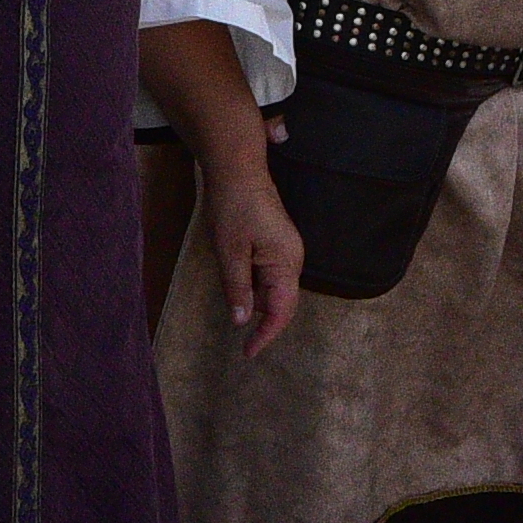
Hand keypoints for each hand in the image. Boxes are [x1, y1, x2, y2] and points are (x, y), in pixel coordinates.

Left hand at [196, 149, 306, 357]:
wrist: (237, 169)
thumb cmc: (233, 207)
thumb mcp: (230, 252)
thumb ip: (237, 289)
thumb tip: (241, 321)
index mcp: (286, 263)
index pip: (282, 311)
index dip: (266, 335)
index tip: (248, 352)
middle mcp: (293, 259)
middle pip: (280, 302)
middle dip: (261, 319)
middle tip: (241, 334)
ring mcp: (287, 250)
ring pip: (273, 289)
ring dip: (255, 299)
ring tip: (234, 298)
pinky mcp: (278, 243)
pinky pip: (269, 274)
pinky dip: (254, 284)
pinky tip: (238, 279)